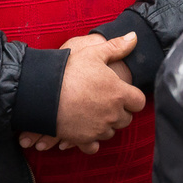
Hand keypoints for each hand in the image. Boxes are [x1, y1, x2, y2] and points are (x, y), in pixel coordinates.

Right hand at [51, 30, 145, 149]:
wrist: (43, 92)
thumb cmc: (69, 70)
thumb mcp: (93, 52)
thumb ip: (116, 46)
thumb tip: (134, 36)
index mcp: (119, 93)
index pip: (139, 102)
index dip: (132, 97)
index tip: (122, 93)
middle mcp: (113, 114)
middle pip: (126, 119)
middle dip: (119, 112)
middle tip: (105, 101)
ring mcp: (99, 128)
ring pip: (110, 132)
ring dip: (105, 124)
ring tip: (92, 112)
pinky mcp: (84, 139)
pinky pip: (94, 146)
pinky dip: (91, 141)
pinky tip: (84, 130)